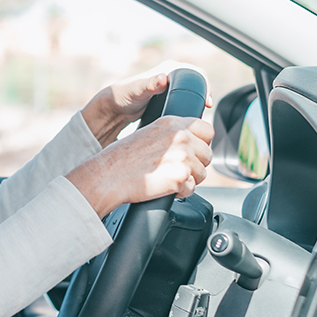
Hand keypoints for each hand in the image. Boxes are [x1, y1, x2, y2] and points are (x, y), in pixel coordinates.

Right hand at [67, 116, 213, 215]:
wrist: (108, 175)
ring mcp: (182, 156)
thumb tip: (192, 143)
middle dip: (195, 164)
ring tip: (166, 178)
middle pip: (207, 154)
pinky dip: (180, 193)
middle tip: (174, 169)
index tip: (191, 151)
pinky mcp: (180, 177)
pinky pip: (192, 189)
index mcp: (172, 123)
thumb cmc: (122, 159)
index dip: (201, 143)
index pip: (207, 129)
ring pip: (202, 173)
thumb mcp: (149, 133)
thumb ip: (172, 134)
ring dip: (188, 180)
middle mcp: (180, 137)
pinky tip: (165, 188)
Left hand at [81, 61, 211, 145]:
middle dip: (203, 97)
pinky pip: (183, 102)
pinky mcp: (166, 99)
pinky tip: (188, 118)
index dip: (205, 86)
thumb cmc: (124, 96)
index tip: (206, 102)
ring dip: (196, 104)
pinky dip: (188, 109)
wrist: (113, 108)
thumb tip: (163, 79)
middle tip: (203, 112)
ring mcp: (169, 88)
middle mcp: (170, 76)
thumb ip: (150, 84)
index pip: (196, 74)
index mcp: (169, 69)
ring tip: (197, 117)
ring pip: (190, 95)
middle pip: (196, 85)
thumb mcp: (138, 90)